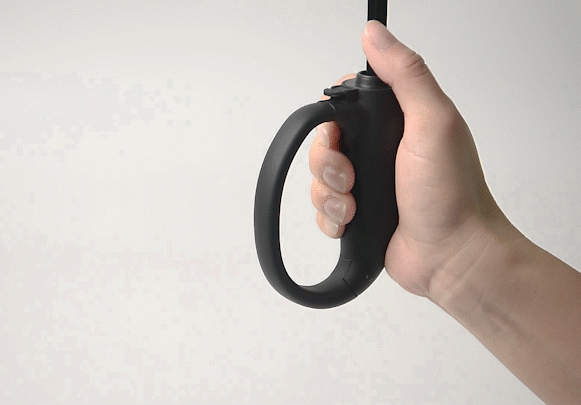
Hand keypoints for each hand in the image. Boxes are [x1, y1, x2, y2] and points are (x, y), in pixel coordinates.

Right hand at [309, 21, 517, 297]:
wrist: (453, 258)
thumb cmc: (452, 196)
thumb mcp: (434, 123)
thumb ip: (405, 75)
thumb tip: (376, 34)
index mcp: (397, 122)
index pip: (345, 105)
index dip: (333, 117)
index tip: (344, 133)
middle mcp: (380, 151)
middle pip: (324, 143)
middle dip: (328, 163)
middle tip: (352, 177)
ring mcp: (367, 185)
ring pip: (318, 180)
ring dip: (329, 195)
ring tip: (356, 207)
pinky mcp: (357, 216)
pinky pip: (322, 210)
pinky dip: (331, 219)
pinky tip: (353, 224)